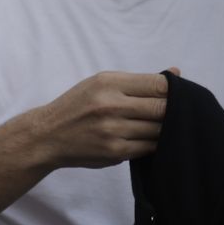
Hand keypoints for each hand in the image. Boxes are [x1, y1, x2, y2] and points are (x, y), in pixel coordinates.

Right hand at [30, 71, 168, 168]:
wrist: (46, 135)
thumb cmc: (77, 107)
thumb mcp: (99, 84)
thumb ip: (138, 81)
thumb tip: (177, 73)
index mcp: (107, 82)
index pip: (158, 84)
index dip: (174, 90)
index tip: (175, 95)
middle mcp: (110, 105)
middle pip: (163, 108)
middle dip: (172, 111)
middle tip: (171, 114)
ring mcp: (113, 130)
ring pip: (159, 130)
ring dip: (164, 129)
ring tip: (155, 126)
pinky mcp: (115, 151)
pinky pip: (150, 147)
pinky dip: (153, 143)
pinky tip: (144, 138)